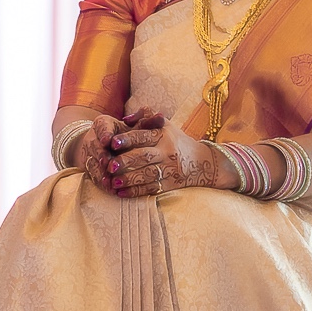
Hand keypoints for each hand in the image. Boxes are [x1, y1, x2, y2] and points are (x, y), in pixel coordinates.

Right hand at [73, 109, 163, 191]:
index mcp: (104, 123)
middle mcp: (94, 137)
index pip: (103, 127)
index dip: (105, 134)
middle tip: (109, 164)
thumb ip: (147, 122)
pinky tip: (110, 189)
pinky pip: (95, 175)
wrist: (106, 143)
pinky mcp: (89, 166)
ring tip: (110, 181)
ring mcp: (90, 153)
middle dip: (102, 156)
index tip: (108, 141)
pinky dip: (102, 183)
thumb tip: (161, 117)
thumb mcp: (136, 126)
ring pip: (94, 163)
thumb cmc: (126, 134)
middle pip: (96, 147)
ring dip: (101, 173)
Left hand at [104, 115, 233, 197]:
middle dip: (126, 161)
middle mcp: (166, 152)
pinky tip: (121, 193)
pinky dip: (136, 191)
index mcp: (162, 135)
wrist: (202, 162)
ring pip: (147, 175)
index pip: (143, 136)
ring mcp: (169, 169)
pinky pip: (151, 188)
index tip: (112, 142)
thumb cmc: (174, 140)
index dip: (127, 139)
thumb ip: (145, 117)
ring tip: (113, 182)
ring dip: (129, 179)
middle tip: (109, 166)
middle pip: (144, 156)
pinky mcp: (170, 184)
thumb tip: (125, 119)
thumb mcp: (164, 125)